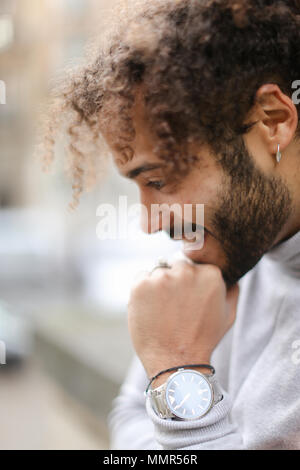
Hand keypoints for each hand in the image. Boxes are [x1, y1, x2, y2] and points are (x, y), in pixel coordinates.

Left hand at [127, 260, 239, 384]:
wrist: (177, 362)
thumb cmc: (203, 340)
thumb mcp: (227, 315)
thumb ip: (231, 290)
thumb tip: (231, 276)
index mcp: (210, 273)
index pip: (193, 265)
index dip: (188, 283)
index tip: (186, 300)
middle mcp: (187, 271)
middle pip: (175, 265)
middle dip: (173, 281)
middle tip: (173, 307)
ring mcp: (163, 277)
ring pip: (157, 271)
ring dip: (157, 285)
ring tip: (161, 311)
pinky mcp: (142, 285)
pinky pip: (140, 278)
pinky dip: (142, 291)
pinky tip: (149, 310)